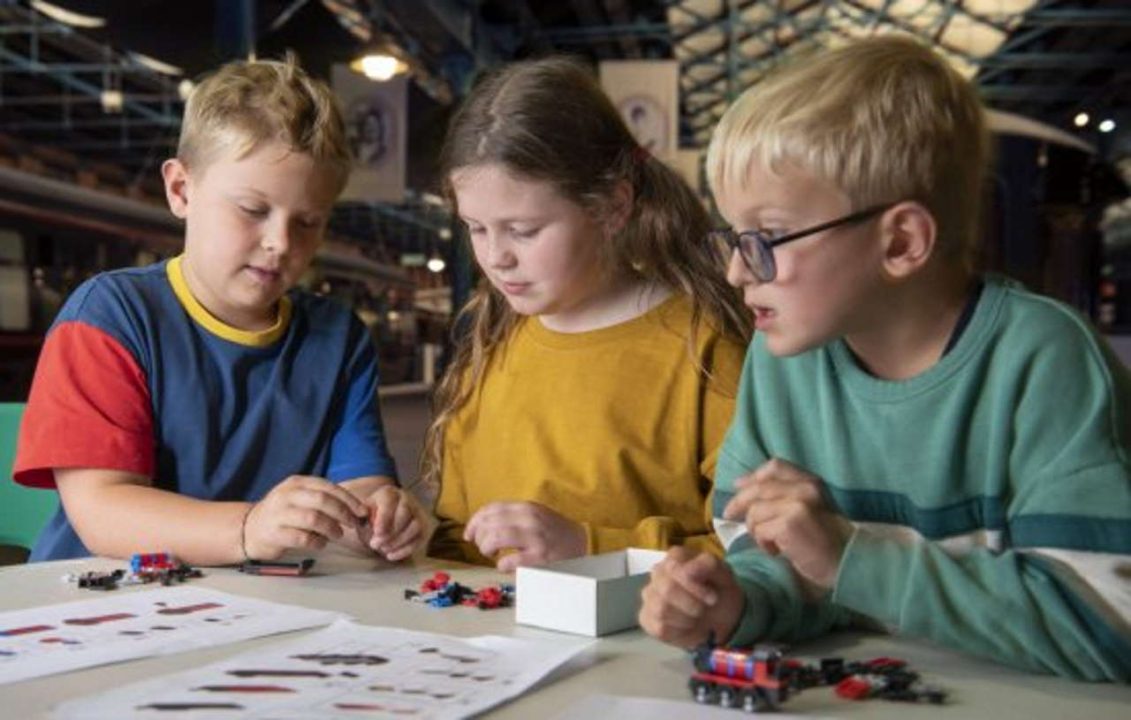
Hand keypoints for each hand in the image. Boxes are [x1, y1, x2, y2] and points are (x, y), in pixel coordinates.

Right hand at [244, 475, 368, 559]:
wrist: (249, 529)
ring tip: (337, 535)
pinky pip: (302, 538)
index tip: (362, 512)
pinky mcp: (273, 533)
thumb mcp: (300, 498)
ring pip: (313, 518)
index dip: (348, 500)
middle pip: (322, 501)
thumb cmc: (283, 515)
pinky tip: (321, 544)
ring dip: (331, 528)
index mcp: (296, 483)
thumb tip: (356, 509)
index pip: (328, 487)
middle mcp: (286, 495)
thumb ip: (323, 500)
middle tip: (353, 524)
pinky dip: (317, 542)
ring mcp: (278, 514)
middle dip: (343, 513)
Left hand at [361, 485, 424, 561]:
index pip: (390, 502)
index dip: (384, 518)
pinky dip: (405, 550)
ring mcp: (418, 513)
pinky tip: (391, 556)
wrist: (386, 517)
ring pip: (415, 526)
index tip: (376, 532)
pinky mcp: (424, 527)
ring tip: (383, 550)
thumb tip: (361, 514)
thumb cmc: (373, 514)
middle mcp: (407, 500)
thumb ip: (360, 514)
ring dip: (399, 541)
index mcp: (390, 493)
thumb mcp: (364, 511)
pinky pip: (419, 539)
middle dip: (390, 532)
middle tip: (375, 545)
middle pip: (404, 514)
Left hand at [463, 501, 585, 572]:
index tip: (468, 534)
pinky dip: (501, 565)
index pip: (491, 509)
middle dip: (479, 538)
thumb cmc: (553, 532)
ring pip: (495, 538)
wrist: (582, 543)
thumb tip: (480, 524)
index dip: (474, 522)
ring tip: (491, 554)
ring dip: (486, 548)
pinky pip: (508, 562)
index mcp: (526, 507)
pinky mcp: (539, 558)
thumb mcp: (535, 515)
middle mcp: (530, 519)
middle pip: (489, 524)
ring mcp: (535, 538)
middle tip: (483, 547)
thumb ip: (511, 516)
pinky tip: (506, 566)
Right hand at [639, 546, 744, 648]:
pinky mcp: (647, 618)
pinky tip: (687, 626)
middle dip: (692, 604)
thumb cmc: (719, 590)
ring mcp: (650, 595)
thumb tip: (688, 570)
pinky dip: (680, 631)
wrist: (721, 616)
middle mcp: (657, 573)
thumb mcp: (724, 573)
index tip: (713, 598)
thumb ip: (708, 564)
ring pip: (662, 609)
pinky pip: (659, 627)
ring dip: (687, 618)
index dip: (695, 587)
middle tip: (704, 609)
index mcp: (675, 557)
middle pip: (667, 589)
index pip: (676, 568)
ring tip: (696, 617)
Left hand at [722, 458, 853, 596]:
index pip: (775, 467)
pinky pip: (760, 530)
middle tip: (728, 514)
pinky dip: (763, 543)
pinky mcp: (790, 524)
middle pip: (758, 488)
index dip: (753, 476)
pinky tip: (776, 551)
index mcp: (811, 482)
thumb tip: (746, 488)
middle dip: (738, 501)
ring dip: (755, 530)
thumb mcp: (811, 508)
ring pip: (755, 511)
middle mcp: (805, 488)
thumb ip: (787, 496)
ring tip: (769, 543)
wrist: (849, 561)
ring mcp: (797, 504)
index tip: (738, 485)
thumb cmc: (827, 540)